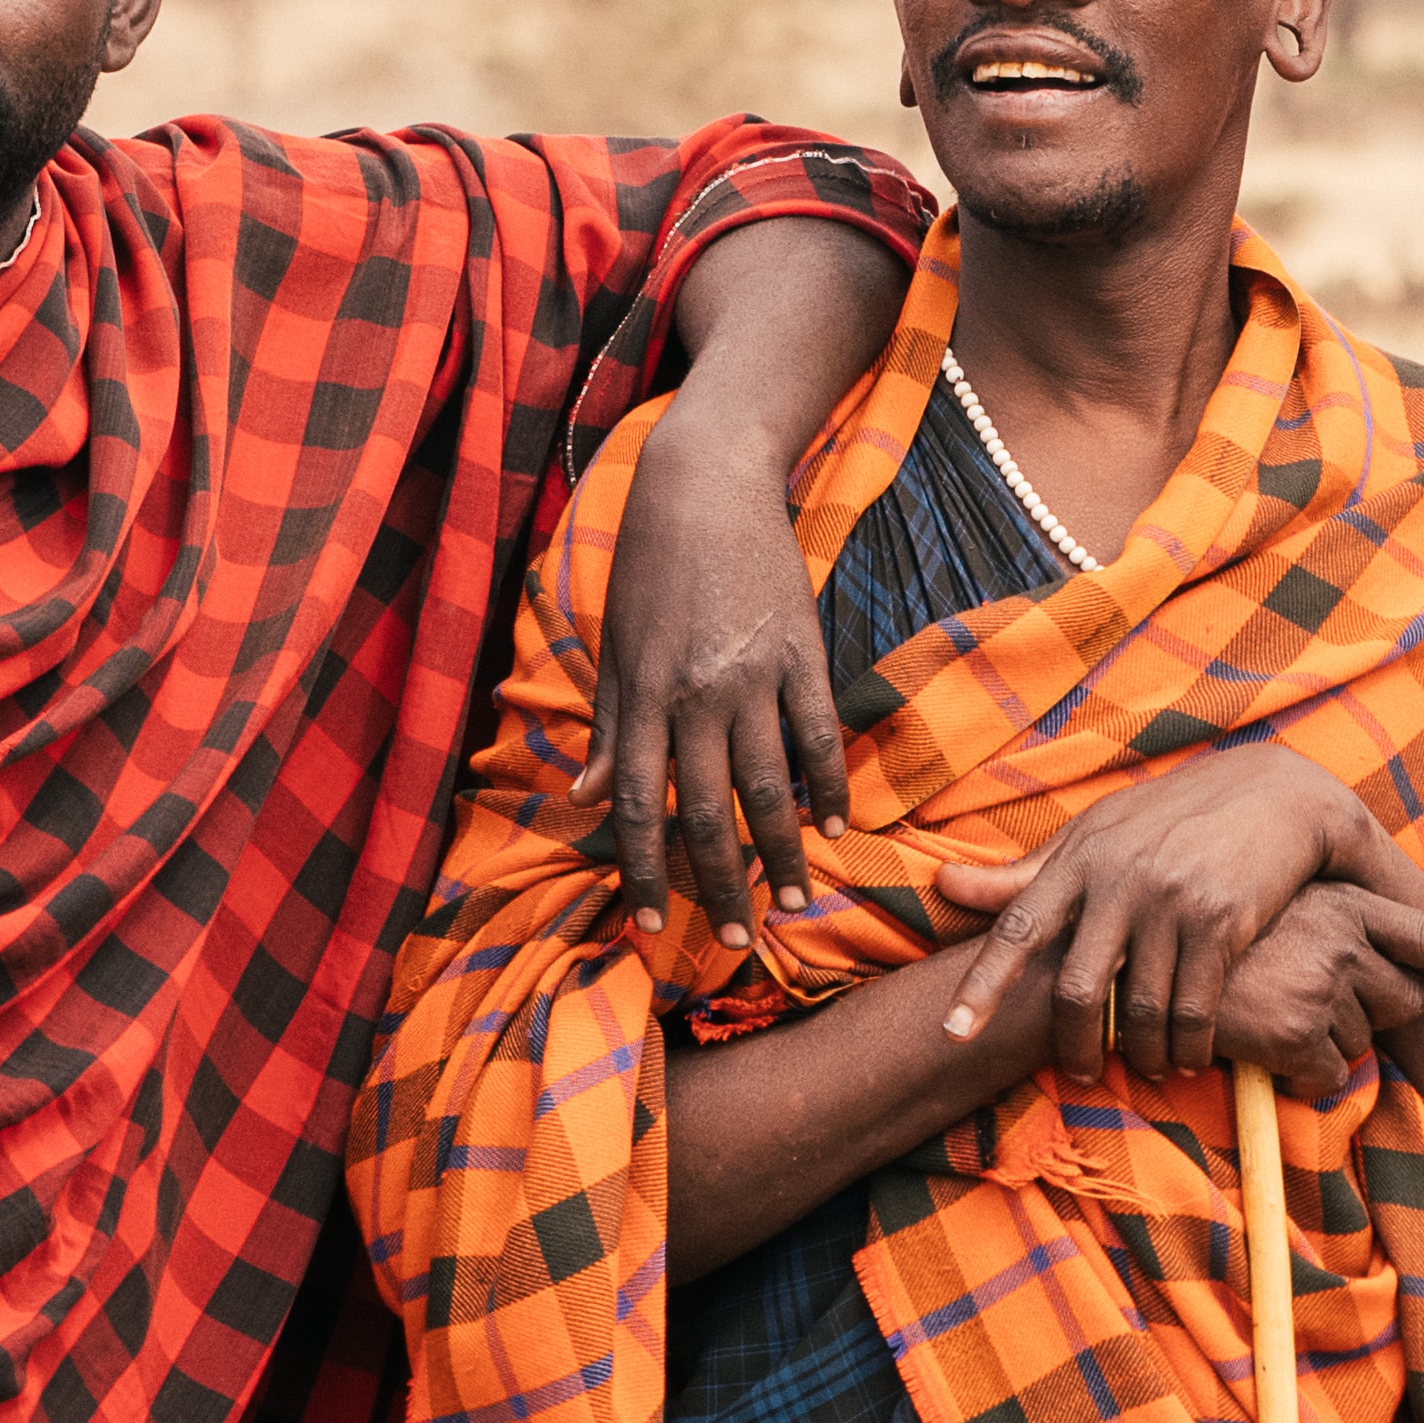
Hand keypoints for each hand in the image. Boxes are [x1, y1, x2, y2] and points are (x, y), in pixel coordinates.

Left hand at [583, 420, 846, 950]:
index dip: (642, 872)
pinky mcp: (802, 651)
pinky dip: (828, 785)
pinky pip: (818, 733)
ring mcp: (755, 674)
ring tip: (793, 900)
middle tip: (734, 939)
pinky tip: (835, 827)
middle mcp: (696, 694)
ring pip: (770, 784)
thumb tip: (589, 799)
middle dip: (719, 883)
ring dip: (781, 852)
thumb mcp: (614, 646)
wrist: (704, 483)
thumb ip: (609, 728)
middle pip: (708, 810)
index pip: (641, 806)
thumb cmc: (649, 567)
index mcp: (643, 697)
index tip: (647, 926)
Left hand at [924, 745, 1423, 1059]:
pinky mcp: (1224, 922)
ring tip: (1149, 1067)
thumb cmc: (1174, 818)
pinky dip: (1190, 1046)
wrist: (1278, 795)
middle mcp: (1121, 877)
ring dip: (1143, 1055)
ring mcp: (1173, 900)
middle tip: (1082, 1076)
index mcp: (1082, 855)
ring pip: (1140, 1011)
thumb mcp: (1098, 832)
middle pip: (1077, 989)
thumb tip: (943, 885)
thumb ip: (1026, 872)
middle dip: (1075, 1047)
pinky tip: (1192, 1056)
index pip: (1017, 926)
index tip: (953, 1034)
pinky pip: (1195, 1010)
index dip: (981, 985)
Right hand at [1148, 881, 1423, 1098]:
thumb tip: (1379, 962)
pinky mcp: (1297, 1031)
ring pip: (1362, 1045)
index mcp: (1342, 901)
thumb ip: (1329, 923)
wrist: (1144, 962)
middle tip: (1308, 1006)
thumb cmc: (1211, 942)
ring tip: (1270, 1018)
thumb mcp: (1274, 909)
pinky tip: (1261, 1052)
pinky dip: (1298, 1081)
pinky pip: (1327, 1079)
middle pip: (1402, 1001)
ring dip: (1322, 1047)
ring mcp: (1321, 982)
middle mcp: (1342, 936)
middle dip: (1367, 1016)